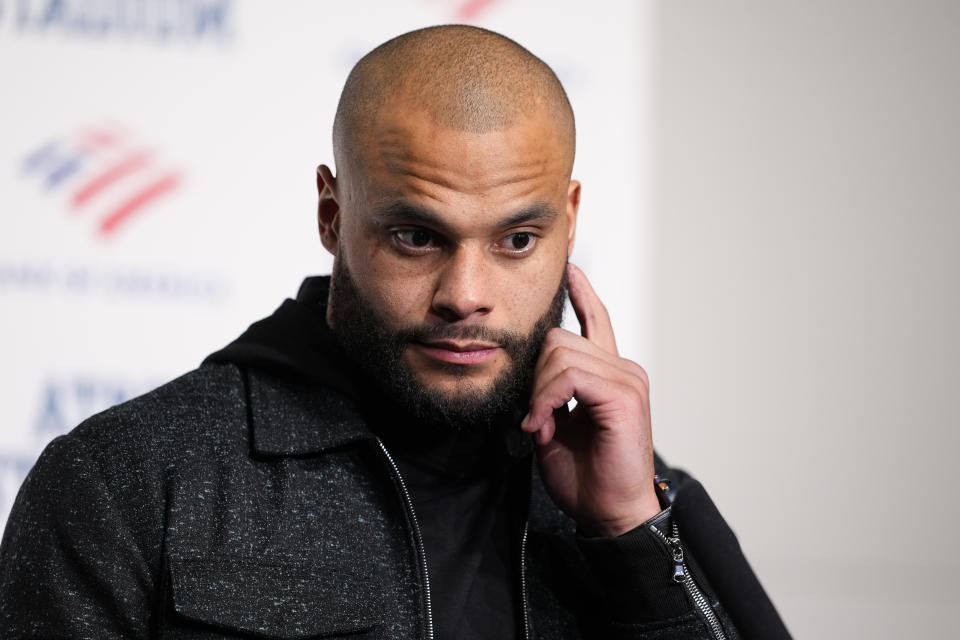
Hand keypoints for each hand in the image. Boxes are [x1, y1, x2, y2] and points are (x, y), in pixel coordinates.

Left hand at [520, 263, 660, 536]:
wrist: (610, 511)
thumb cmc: (587, 475)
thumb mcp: (556, 427)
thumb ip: (547, 395)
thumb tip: (532, 383)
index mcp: (609, 374)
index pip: (596, 321)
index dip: (583, 294)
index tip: (570, 270)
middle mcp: (623, 369)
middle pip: (559, 339)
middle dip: (534, 376)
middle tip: (535, 417)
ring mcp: (627, 379)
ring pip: (561, 353)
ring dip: (539, 391)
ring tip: (541, 425)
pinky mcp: (624, 395)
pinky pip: (571, 375)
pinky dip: (548, 398)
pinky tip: (546, 423)